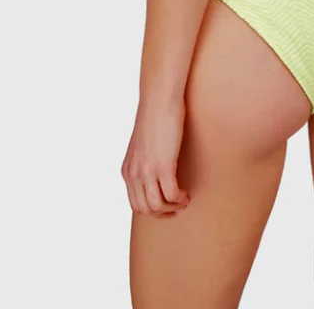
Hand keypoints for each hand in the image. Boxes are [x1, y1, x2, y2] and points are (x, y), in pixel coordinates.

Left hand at [121, 98, 189, 215]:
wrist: (158, 99)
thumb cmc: (154, 116)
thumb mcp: (142, 144)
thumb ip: (143, 159)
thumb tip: (153, 166)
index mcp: (127, 169)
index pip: (135, 203)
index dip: (152, 210)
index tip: (166, 206)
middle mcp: (133, 173)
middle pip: (144, 209)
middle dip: (162, 213)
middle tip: (177, 208)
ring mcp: (147, 171)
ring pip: (157, 206)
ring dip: (173, 208)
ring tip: (184, 200)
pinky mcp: (163, 166)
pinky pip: (171, 195)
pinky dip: (180, 199)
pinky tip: (187, 193)